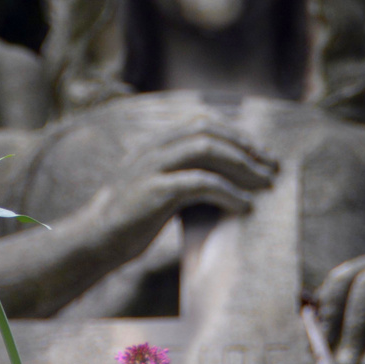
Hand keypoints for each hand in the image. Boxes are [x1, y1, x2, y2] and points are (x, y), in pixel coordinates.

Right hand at [76, 120, 277, 259]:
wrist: (93, 241)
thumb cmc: (128, 220)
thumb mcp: (154, 187)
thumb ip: (179, 175)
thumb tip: (222, 180)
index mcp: (154, 144)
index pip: (201, 122)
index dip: (235, 134)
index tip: (260, 152)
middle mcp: (153, 149)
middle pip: (208, 131)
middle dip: (245, 146)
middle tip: (271, 166)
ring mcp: (152, 168)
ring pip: (206, 150)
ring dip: (242, 166)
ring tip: (265, 184)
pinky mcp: (155, 192)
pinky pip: (200, 183)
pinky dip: (228, 192)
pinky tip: (244, 206)